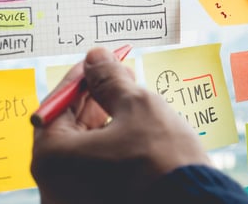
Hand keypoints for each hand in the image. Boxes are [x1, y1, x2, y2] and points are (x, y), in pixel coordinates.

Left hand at [31, 47, 210, 203]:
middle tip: (118, 76)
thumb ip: (109, 79)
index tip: (97, 63)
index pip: (56, 106)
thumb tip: (96, 58)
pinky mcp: (97, 203)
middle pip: (68, 129)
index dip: (80, 79)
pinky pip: (96, 169)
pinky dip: (111, 146)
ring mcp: (75, 198)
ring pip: (84, 150)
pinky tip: (133, 128)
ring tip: (131, 99)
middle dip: (93, 99)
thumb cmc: (160, 159)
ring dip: (104, 120)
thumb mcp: (137, 106)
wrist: (194, 201)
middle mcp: (54, 185)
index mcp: (53, 158)